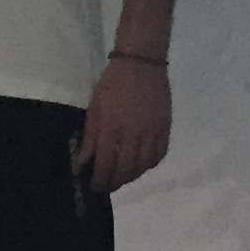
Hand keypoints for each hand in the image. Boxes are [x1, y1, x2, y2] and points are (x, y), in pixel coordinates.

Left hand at [75, 57, 171, 195]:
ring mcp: (152, 131)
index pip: (106, 164)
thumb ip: (91, 137)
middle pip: (126, 169)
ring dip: (132, 177)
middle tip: (107, 186)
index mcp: (112, 127)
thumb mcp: (95, 108)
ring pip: (144, 166)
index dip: (100, 180)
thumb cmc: (112, 83)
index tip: (95, 187)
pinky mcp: (165, 128)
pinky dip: (150, 164)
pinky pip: (159, 154)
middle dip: (115, 183)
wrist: (141, 63)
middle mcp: (133, 134)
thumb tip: (84, 161)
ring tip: (122, 178)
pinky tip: (141, 165)